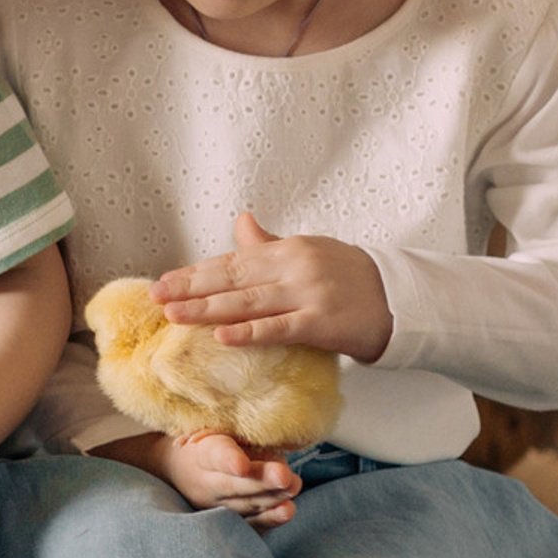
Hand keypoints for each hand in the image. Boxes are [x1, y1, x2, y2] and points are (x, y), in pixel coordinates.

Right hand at [152, 429, 301, 527]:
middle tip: (283, 476)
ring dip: (272, 497)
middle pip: (232, 484)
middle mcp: (204, 483)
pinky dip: (270, 519)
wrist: (181, 470)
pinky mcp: (229, 523)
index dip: (227, 460)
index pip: (213, 454)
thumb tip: (278, 451)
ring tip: (294, 486)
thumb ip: (247, 434)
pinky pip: (251, 524)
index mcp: (201, 452)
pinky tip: (287, 511)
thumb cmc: (214, 441)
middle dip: (259, 481)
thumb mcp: (224, 428)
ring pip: (245, 504)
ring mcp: (215, 507)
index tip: (240, 465)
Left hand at [153, 211, 392, 363]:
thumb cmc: (350, 277)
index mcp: (286, 250)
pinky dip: (250, 333)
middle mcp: (293, 267)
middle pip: (233, 278)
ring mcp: (307, 294)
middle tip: (156, 296)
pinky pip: (280, 328)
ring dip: (208, 309)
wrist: (401, 298)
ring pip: (248, 302)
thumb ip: (269, 244)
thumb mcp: (308, 251)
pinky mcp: (322, 322)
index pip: (231, 260)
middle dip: (191, 288)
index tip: (164, 281)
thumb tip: (240, 221)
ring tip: (175, 314)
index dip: (195, 272)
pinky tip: (222, 336)